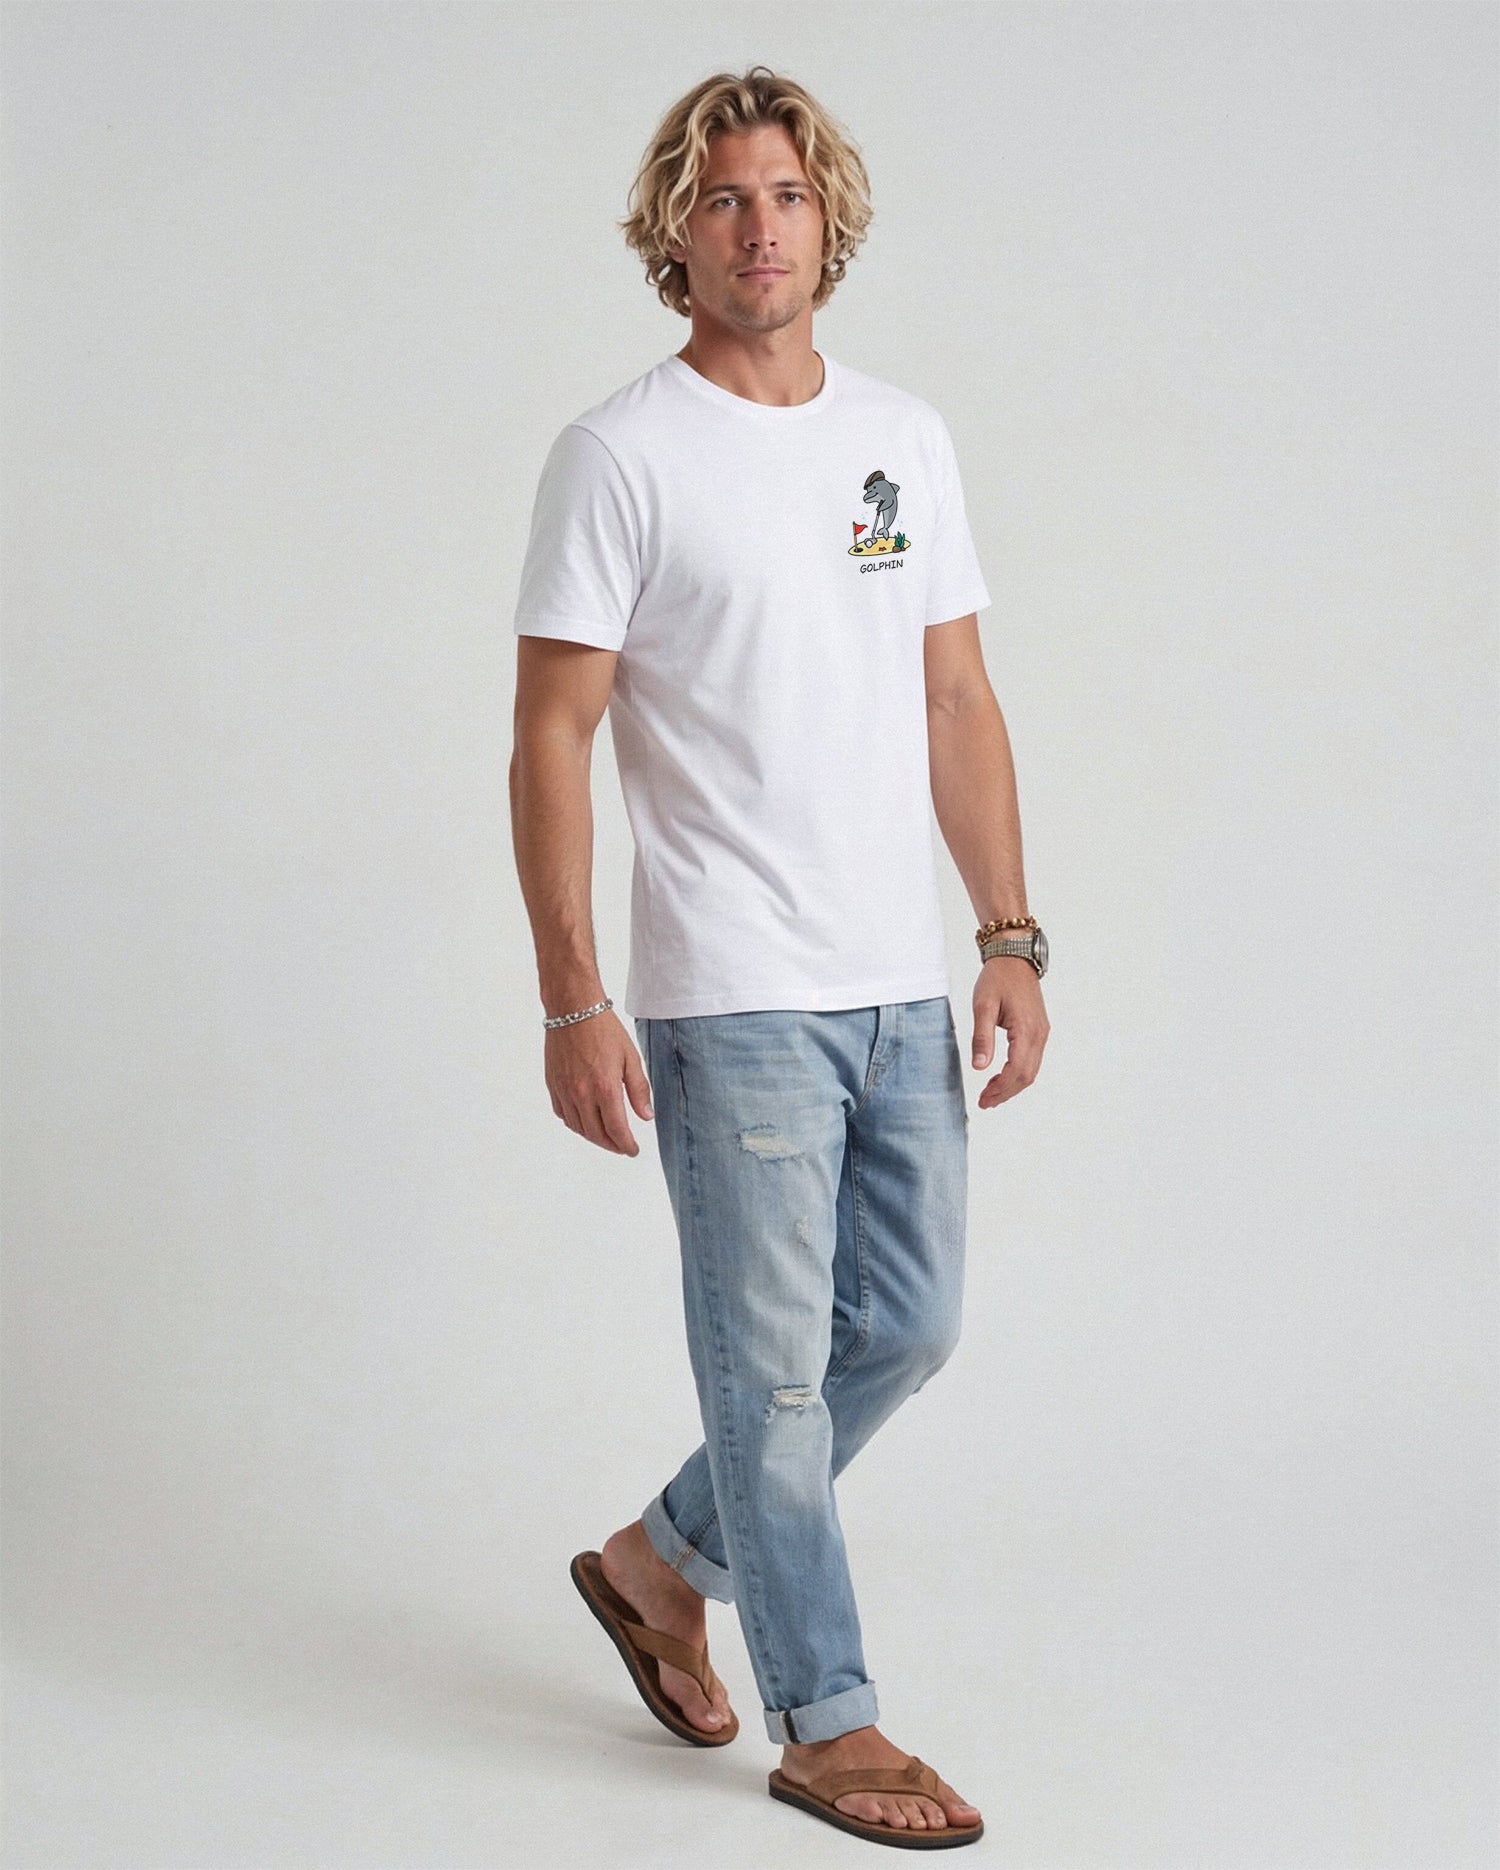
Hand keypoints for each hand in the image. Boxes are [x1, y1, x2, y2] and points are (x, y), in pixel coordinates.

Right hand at [545, 1009, 654, 1154]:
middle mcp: (582, 1095)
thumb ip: (639, 1089)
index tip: (632, 1150)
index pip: (616, 1130)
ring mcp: (564, 1091)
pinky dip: (575, 1123)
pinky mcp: (553, 1085)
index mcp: (605, 1088)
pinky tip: (585, 1120)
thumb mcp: (630, 1058)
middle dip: (611, 1145)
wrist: (573, 1010)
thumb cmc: (604, 1030)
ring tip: (606, 1136)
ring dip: (593, 1136)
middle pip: (596, 1134)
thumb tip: (646, 1116)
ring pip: (578, 1128)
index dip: (626, 1145)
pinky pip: (563, 1114)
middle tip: (622, 1146)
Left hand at [971, 961, 1048, 1107]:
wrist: (1014, 958)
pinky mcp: (1039, 1030)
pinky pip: (1032, 1059)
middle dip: (1006, 1092)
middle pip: (1027, 1076)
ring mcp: (1041, 1032)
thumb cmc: (997, 978)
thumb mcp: (983, 1006)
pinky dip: (1018, 1073)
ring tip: (991, 1094)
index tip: (984, 1099)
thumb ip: (982, 1037)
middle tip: (985, 1102)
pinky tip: (1002, 1076)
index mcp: (1026, 1029)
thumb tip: (979, 1067)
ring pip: (1032, 1070)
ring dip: (1012, 1085)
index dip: (1001, 1089)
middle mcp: (1039, 1034)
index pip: (1017, 1070)